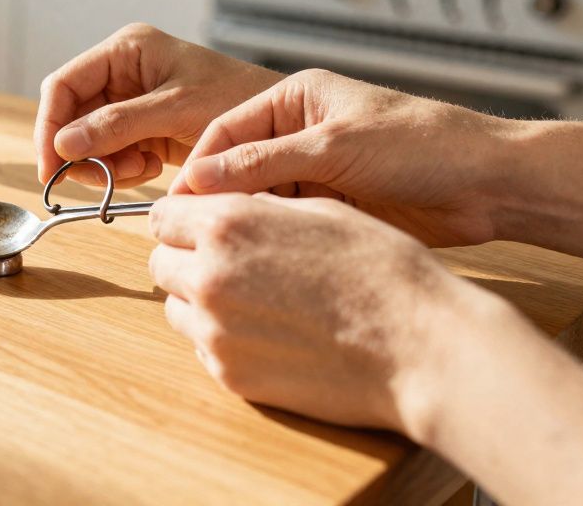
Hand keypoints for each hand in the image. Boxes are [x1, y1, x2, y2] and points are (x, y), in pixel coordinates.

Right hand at [35, 24, 279, 188]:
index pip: (63, 85)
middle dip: (81, 150)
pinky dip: (123, 168)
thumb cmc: (238, 98)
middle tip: (97, 179)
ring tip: (142, 169)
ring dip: (104, 163)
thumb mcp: (175, 110)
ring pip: (88, 140)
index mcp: (126, 50)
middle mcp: (123, 72)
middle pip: (71, 115)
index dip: (50, 125)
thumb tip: (63, 144)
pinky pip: (111, 153)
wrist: (281, 125)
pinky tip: (152, 167)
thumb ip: (118, 125)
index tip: (51, 165)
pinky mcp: (144, 129)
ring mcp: (131, 102)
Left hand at [148, 192, 480, 432]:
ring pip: (176, 308)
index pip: (161, 216)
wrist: (421, 346)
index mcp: (228, 225)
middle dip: (185, 258)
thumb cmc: (382, 270)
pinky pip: (203, 347)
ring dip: (199, 299)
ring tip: (256, 298)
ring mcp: (215, 331)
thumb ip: (255, 207)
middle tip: (228, 262)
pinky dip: (223, 338)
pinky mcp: (231, 375)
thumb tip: (222, 208)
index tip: (197, 225)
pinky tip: (272, 332)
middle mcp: (209, 276)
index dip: (181, 218)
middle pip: (160, 262)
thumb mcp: (318, 210)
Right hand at [169, 69, 508, 246]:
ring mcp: (314, 171)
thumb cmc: (424, 144)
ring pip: (259, 197)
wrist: (490, 184)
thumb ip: (263, 161)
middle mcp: (298, 132)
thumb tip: (199, 178)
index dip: (198, 166)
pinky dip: (273, 236)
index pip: (224, 130)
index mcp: (294, 99)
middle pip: (236, 165)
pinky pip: (286, 220)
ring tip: (224, 249)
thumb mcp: (334, 147)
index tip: (175, 202)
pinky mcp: (330, 205)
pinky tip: (261, 256)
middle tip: (191, 232)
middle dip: (217, 197)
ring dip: (245, 220)